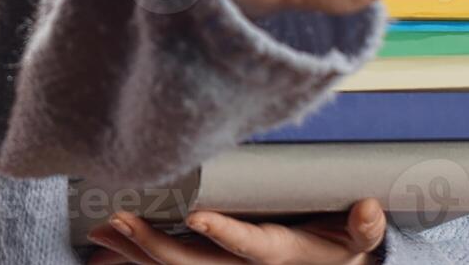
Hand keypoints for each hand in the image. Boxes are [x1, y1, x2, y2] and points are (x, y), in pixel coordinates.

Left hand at [86, 199, 385, 264]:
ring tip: (100, 229)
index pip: (250, 248)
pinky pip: (165, 264)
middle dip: (154, 244)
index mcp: (280, 257)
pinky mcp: (204, 264)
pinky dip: (132, 255)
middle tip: (119, 219)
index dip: (225, 236)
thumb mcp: (355, 244)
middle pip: (193, 263)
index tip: (197, 218)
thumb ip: (363, 230)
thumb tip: (369, 209)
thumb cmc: (335, 248)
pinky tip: (102, 242)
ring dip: (134, 249)